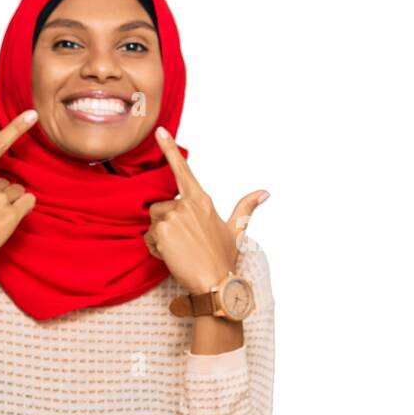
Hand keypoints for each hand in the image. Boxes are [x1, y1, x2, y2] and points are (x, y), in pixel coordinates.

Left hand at [144, 126, 268, 294]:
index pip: (183, 170)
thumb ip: (246, 207)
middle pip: (161, 206)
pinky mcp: (163, 229)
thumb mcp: (236, 229)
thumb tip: (265, 192)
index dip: (169, 149)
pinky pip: (148, 236)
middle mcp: (187, 204)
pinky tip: (172, 257)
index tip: (160, 131)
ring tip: (178, 251)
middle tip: (183, 244)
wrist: (215, 283)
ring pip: (153, 222)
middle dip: (165, 224)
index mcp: (202, 200)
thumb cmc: (223, 258)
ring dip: (160, 237)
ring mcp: (174, 216)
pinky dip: (155, 248)